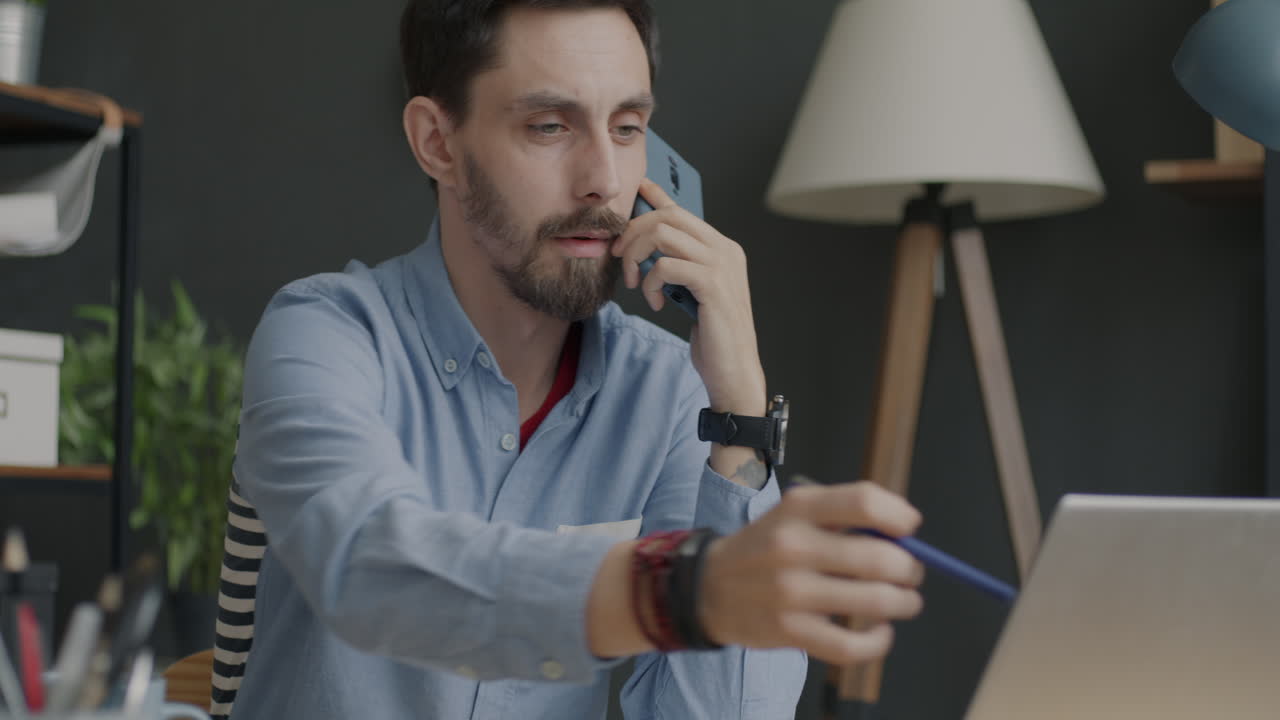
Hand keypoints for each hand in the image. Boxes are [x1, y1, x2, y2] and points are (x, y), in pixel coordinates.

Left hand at [613, 178, 764, 414]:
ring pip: (663, 234)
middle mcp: (725, 250)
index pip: (684, 211)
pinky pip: (665, 265)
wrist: (733, 371)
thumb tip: (649, 245)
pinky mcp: (712, 285)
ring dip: (637, 256)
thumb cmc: (713, 335)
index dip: (657, 196)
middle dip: (634, 232)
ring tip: (635, 283)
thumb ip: (680, 266)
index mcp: (723, 248)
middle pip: (668, 217)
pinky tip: (654, 303)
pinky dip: (650, 283)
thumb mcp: (692, 293)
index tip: (637, 189)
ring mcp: (722, 265)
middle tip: (619, 258)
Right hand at [698, 481, 925, 664]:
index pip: (864, 502)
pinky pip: (852, 645)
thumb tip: (905, 534)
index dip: (900, 516)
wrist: (710, 587)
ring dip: (904, 603)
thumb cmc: (766, 548)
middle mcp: (792, 547)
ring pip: (875, 602)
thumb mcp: (794, 512)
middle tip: (911, 574)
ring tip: (903, 602)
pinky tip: (879, 632)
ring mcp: (790, 592)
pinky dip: (878, 642)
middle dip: (910, 569)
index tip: (910, 528)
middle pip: (879, 558)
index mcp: (798, 508)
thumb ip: (845, 513)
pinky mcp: (790, 632)